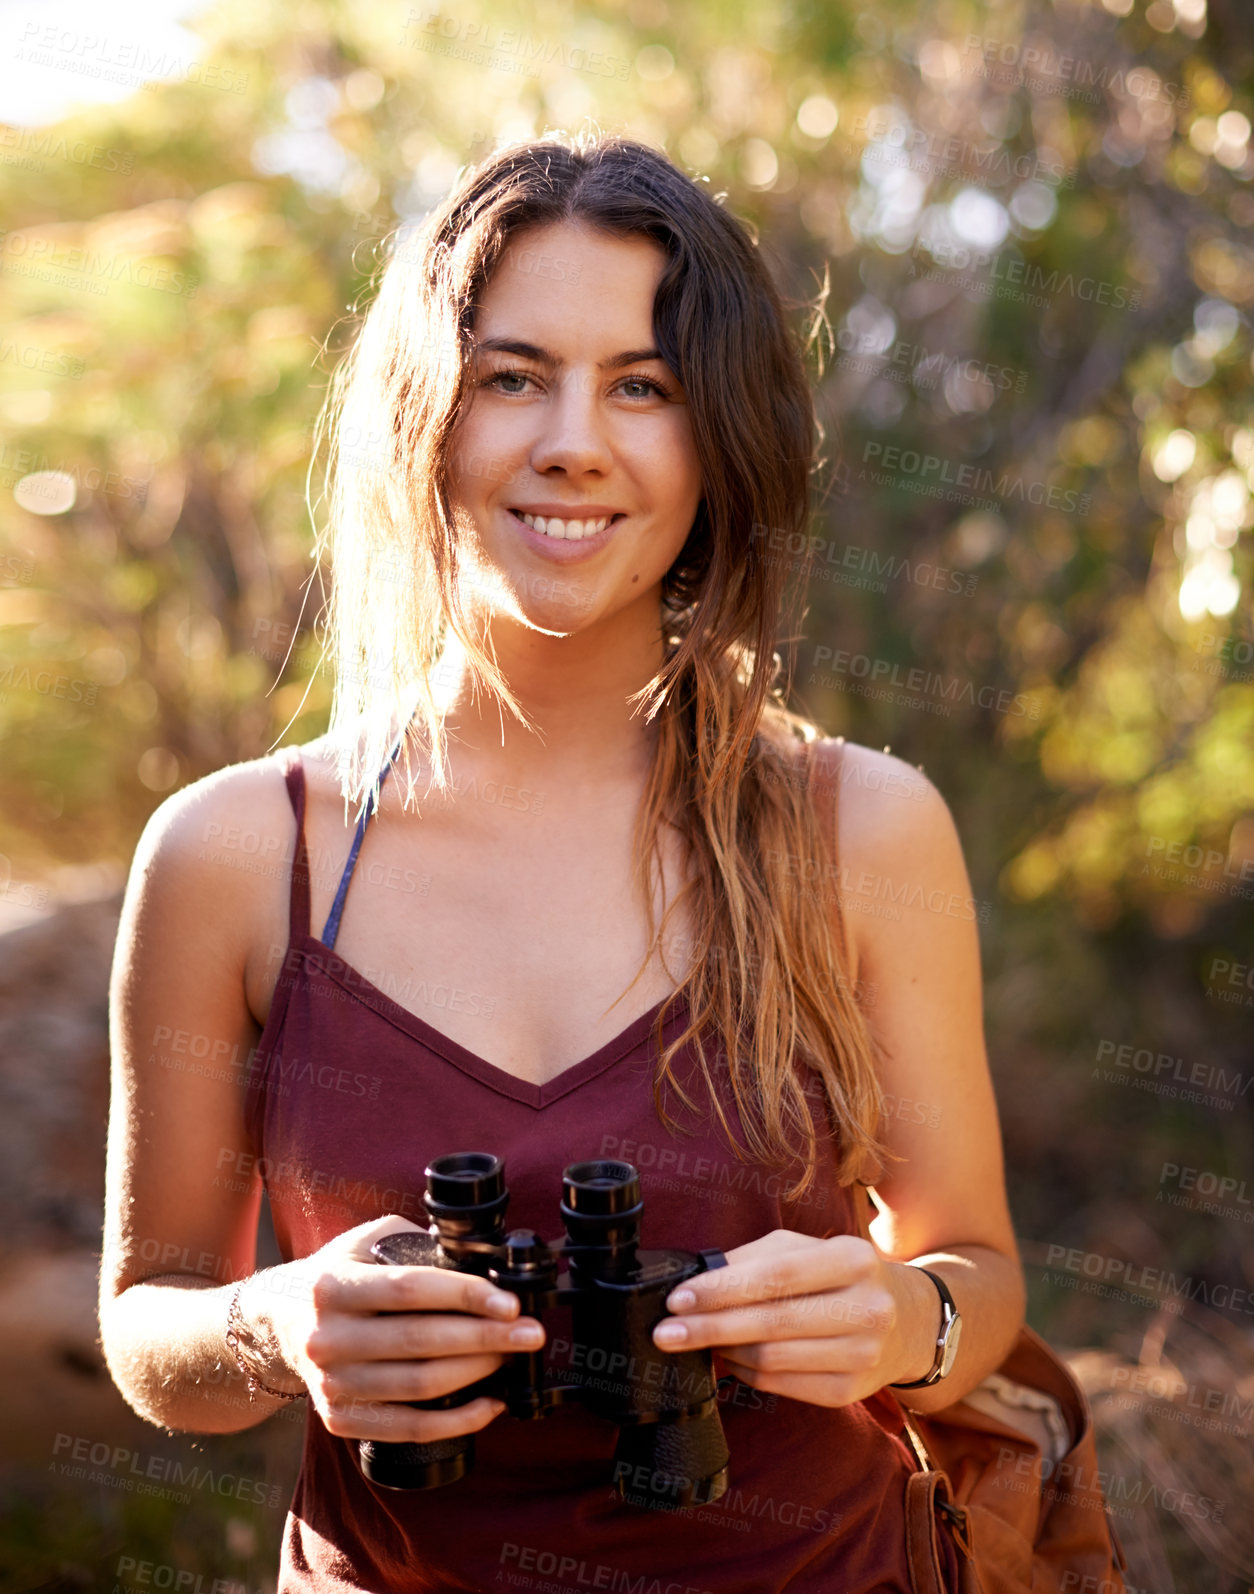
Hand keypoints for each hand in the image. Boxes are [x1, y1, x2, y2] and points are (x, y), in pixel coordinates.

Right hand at [238, 1214, 545, 1441]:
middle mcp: (326, 1337)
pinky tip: (490, 1404)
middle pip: (421, 1342)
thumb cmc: (338, 1275)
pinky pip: (408, 1428)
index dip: (465, 1295)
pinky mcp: (340, 1420)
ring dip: (477, 1374)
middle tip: (531, 1332)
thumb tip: (480, 1257)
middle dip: (487, 1338)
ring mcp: (331, 1384)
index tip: (510, 1302)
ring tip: (513, 1358)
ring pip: (419, 1386)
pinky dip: (456, 1421)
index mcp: (333, 1285)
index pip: (409, 1289)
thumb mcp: (364, 1241)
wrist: (277, 1325)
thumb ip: (414, 1243)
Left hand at [649, 1229, 936, 1408]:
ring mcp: (862, 1355)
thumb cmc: (841, 1275)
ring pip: (772, 1359)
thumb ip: (754, 1259)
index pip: (776, 1276)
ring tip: (695, 1340)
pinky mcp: (850, 1392)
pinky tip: (730, 1359)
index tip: (677, 1299)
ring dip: (724, 1351)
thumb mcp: (807, 1249)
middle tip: (665, 1332)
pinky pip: (781, 1385)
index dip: (722, 1290)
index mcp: (853, 1258)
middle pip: (771, 1323)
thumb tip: (698, 1279)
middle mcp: (866, 1308)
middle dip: (709, 1328)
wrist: (907, 1320)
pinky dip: (746, 1372)